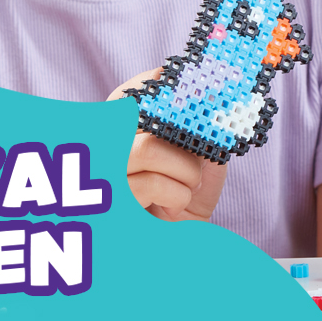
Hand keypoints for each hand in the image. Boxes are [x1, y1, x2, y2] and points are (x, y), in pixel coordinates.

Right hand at [107, 67, 226, 222]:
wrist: (183, 246)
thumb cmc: (188, 200)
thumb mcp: (202, 158)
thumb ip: (204, 128)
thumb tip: (216, 93)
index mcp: (124, 133)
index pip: (128, 94)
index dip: (152, 81)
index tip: (176, 74)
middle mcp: (107, 150)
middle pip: (136, 116)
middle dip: (180, 124)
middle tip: (204, 140)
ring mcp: (105, 177)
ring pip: (147, 149)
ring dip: (184, 168)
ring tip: (189, 184)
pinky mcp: (112, 206)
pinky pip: (151, 183)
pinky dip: (178, 193)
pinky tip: (176, 206)